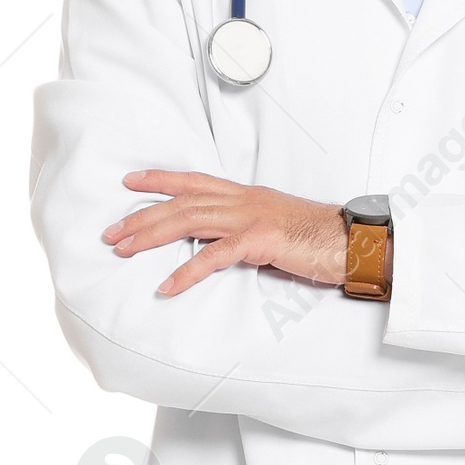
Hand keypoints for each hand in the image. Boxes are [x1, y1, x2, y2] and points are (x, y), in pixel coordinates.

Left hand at [106, 173, 345, 296]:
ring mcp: (251, 217)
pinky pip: (215, 256)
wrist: (353, 241)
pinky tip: (168, 285)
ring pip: (189, 220)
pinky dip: (188, 271)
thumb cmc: (318, 240)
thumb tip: (223, 245)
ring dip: (151, 236)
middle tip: (111, 233)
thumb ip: (246, 232)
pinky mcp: (260, 240)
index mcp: (246, 195)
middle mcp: (243, 200)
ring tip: (124, 250)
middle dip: (142, 216)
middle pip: (181, 202)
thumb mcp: (275, 228)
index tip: (130, 181)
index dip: (161, 179)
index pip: (195, 181)